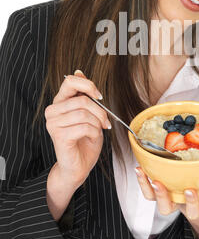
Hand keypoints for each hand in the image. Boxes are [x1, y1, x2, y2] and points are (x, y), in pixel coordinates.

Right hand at [45, 70, 110, 188]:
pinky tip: (93, 137)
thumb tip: (79, 72)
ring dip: (97, 123)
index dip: (88, 85)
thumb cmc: (84, 140)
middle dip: (100, 111)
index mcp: (59, 102)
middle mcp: (53, 111)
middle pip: (82, 100)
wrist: (78, 166)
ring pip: (84, 113)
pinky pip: (84, 127)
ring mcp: (53, 124)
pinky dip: (94, 132)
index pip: (70, 81)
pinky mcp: (58, 136)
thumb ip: (83, 94)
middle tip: (105, 121)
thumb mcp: (89, 113)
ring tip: (98, 130)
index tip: (99, 96)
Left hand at [135, 167, 198, 238]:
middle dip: (162, 197)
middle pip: (166, 208)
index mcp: (195, 203)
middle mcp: (177, 202)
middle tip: (159, 183)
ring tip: (143, 172)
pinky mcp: (156, 187)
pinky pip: (145, 187)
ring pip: (152, 198)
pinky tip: (140, 166)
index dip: (191, 203)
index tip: (190, 190)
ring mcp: (165, 195)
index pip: (194, 210)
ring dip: (146, 186)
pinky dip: (141, 178)